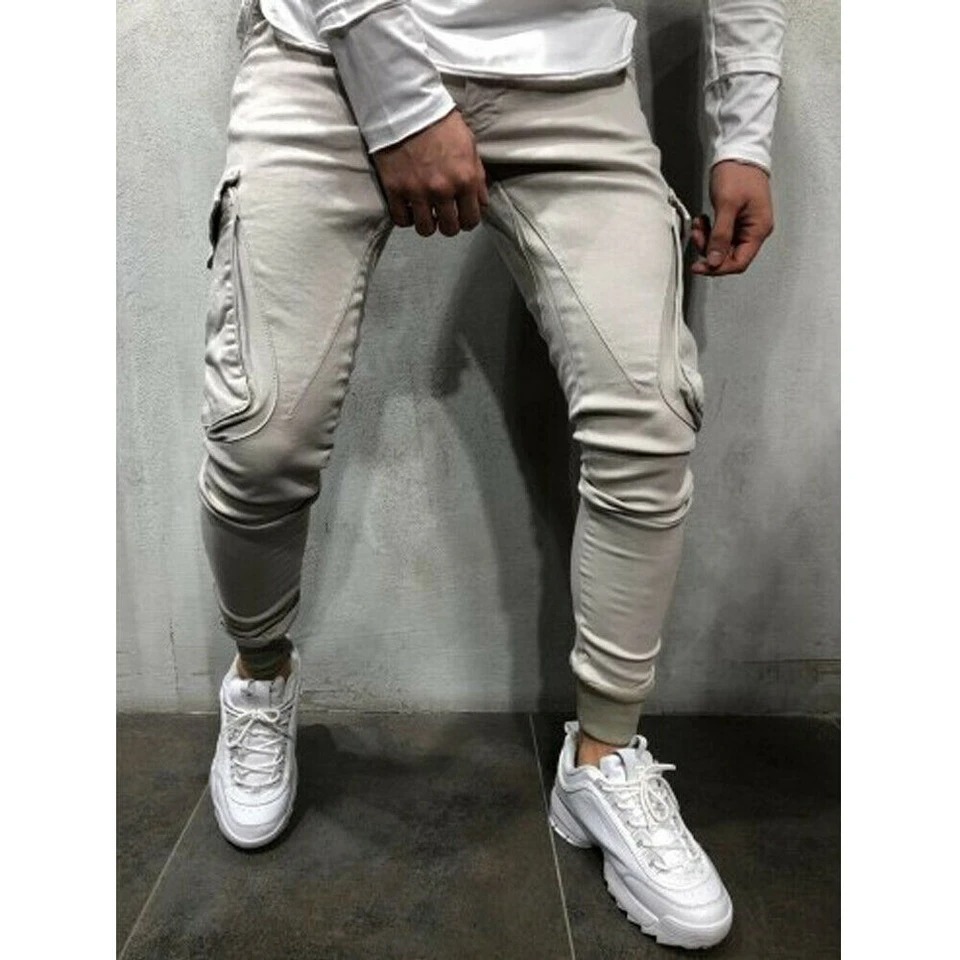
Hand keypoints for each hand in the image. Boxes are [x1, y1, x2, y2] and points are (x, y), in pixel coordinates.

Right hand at [371, 109, 489, 237]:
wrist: (407, 106)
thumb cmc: (440, 122)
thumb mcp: (469, 145)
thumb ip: (477, 176)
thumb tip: (482, 201)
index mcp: (465, 179)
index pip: (472, 219)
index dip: (467, 220)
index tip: (461, 215)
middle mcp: (443, 190)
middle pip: (450, 229)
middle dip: (448, 224)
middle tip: (443, 215)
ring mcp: (417, 191)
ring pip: (426, 229)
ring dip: (427, 223)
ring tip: (425, 212)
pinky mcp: (395, 190)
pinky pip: (401, 219)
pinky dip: (406, 217)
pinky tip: (408, 207)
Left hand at [690, 161, 774, 275]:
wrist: (738, 151)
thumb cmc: (739, 172)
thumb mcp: (727, 205)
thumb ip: (721, 236)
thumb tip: (715, 260)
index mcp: (758, 229)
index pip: (739, 262)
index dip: (718, 267)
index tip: (700, 266)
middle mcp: (754, 230)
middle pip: (729, 256)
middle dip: (709, 250)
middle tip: (697, 236)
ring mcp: (745, 225)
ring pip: (722, 246)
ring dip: (707, 239)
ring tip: (699, 224)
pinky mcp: (736, 219)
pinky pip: (720, 234)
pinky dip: (709, 231)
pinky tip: (703, 221)